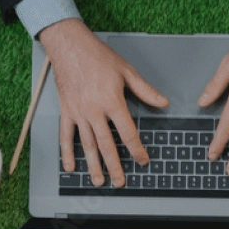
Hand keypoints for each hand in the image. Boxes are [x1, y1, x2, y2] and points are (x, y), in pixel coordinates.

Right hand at [40, 19, 168, 187]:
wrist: (70, 46)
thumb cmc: (97, 56)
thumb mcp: (126, 71)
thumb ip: (145, 90)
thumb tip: (163, 102)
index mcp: (112, 102)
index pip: (128, 133)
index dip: (137, 150)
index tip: (143, 160)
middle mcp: (95, 111)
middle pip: (107, 145)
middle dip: (114, 166)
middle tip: (120, 182)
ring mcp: (79, 113)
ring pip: (87, 145)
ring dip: (93, 165)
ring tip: (99, 181)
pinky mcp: (67, 112)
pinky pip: (66, 136)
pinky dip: (67, 153)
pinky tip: (70, 167)